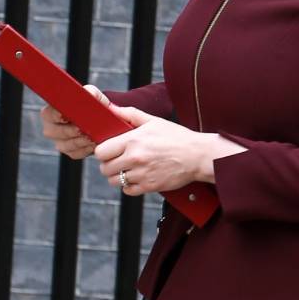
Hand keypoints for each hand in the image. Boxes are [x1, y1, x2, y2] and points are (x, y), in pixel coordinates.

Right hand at [39, 85, 110, 159]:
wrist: (103, 120)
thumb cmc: (93, 105)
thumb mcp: (92, 95)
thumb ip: (89, 92)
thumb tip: (88, 94)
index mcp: (51, 112)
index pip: (48, 114)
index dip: (56, 116)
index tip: (66, 116)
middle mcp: (51, 128)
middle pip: (55, 132)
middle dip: (70, 131)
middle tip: (82, 129)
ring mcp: (59, 142)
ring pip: (65, 145)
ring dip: (80, 142)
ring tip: (92, 138)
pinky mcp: (70, 152)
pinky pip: (75, 153)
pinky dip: (85, 149)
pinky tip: (94, 145)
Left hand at [94, 105, 235, 195]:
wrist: (198, 155)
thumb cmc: (177, 137)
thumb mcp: (153, 121)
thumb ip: (129, 114)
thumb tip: (111, 109)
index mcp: (133, 140)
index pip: (101, 152)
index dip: (104, 152)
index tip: (110, 151)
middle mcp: (135, 158)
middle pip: (104, 168)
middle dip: (109, 164)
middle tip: (119, 160)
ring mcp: (142, 174)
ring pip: (114, 181)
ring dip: (118, 176)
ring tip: (128, 169)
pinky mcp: (149, 186)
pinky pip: (127, 190)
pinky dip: (129, 186)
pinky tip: (137, 177)